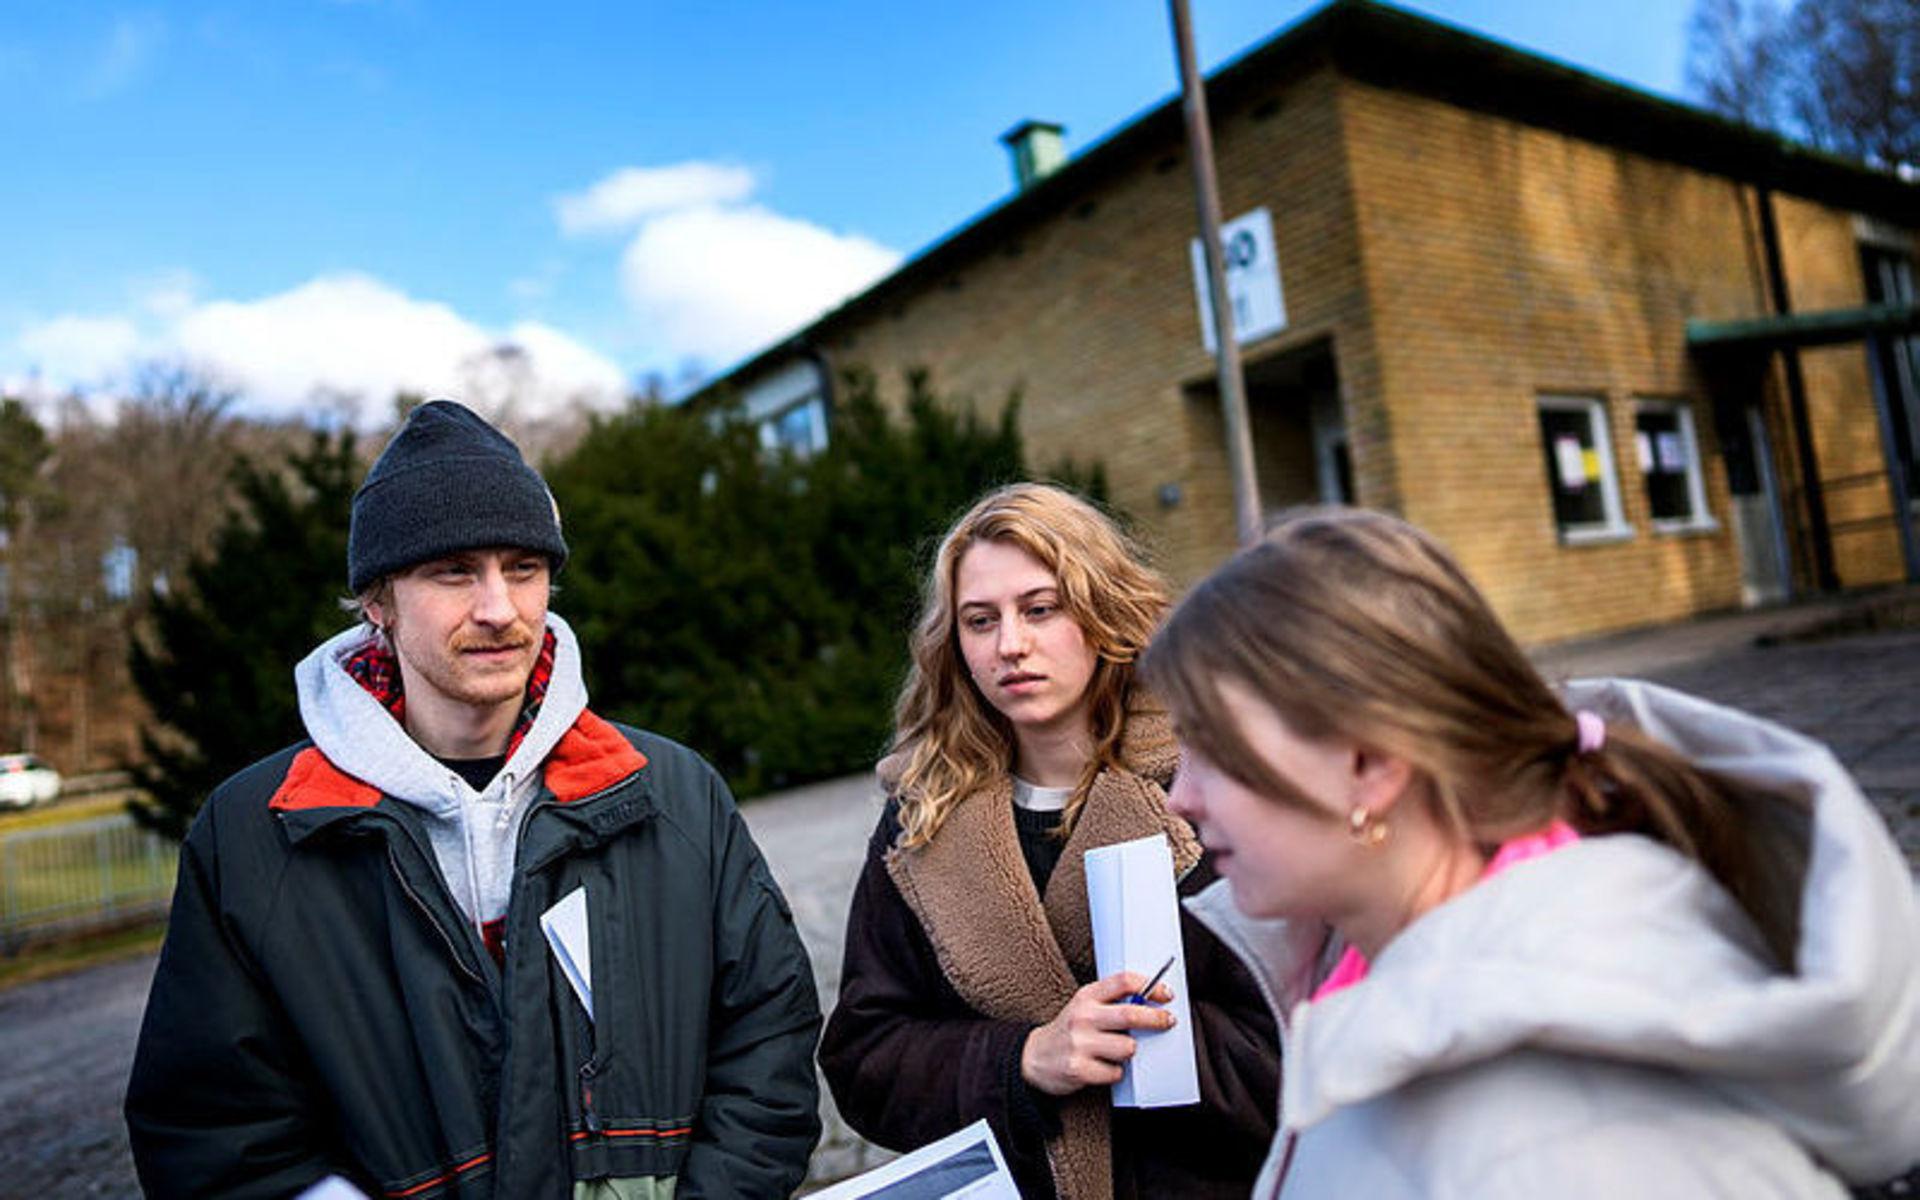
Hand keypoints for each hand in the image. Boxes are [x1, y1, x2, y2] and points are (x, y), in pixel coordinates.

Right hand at [1020, 970, 1176, 1096]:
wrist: (1034, 1057)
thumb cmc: (1068, 1030)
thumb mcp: (1084, 1006)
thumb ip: (1112, 1000)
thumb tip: (1150, 1000)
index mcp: (1086, 996)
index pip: (1124, 981)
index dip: (1151, 986)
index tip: (1166, 994)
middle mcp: (1082, 1017)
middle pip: (1130, 1014)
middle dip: (1156, 1019)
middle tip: (1167, 1021)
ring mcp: (1080, 1044)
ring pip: (1128, 1048)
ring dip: (1129, 1052)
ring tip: (1117, 1050)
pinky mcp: (1079, 1069)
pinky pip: (1116, 1072)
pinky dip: (1115, 1072)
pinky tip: (1103, 1066)